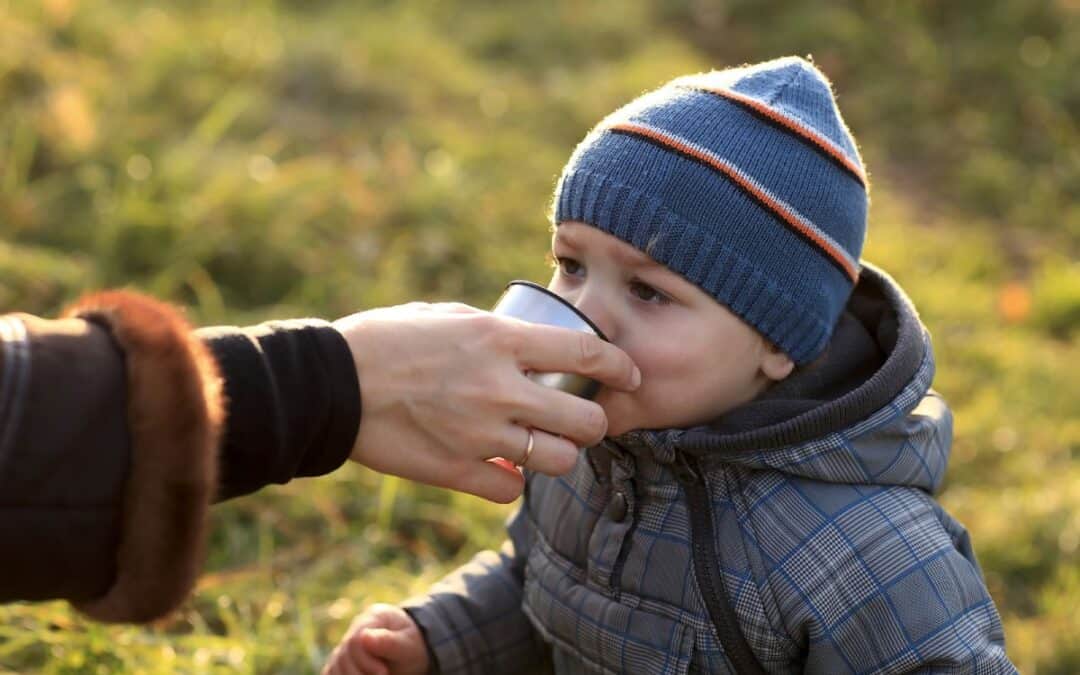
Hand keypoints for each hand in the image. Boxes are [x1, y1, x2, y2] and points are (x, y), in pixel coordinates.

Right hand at [323, 604, 428, 674]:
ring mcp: (346, 644)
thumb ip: (388, 641)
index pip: (356, 640)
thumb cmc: (412, 645)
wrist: (410, 650)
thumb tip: (364, 636)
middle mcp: (355, 629)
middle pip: (343, 655)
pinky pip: (332, 671)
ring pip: (335, 665)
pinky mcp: (342, 661)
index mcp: (373, 617)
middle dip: (359, 674)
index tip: (383, 674)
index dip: (366, 661)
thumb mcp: (407, 644)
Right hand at [333, 302, 639, 502]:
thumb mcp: (449, 316)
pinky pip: (511, 489)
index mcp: (500, 340)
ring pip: (558, 462)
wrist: (332, 384)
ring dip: (559, 456)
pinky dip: (513, 482)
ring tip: (546, 447)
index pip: (586, 355)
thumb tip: (531, 342)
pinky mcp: (456, 470)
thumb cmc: (387, 338)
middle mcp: (499, 389)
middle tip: (585, 421)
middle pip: (585, 421)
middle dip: (595, 423)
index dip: (619, 367)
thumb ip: (496, 332)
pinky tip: (504, 468)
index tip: (628, 374)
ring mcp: (479, 434)